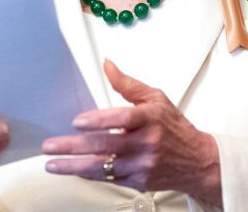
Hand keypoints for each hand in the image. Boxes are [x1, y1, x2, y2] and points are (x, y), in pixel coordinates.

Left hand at [42, 60, 221, 205]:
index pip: (122, 119)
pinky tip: (72, 169)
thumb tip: (107, 65)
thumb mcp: (155, 98)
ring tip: (53, 164)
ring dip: (74, 166)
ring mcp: (141, 165)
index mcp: (149, 118)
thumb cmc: (173, 127)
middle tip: (50, 145)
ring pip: (103, 166)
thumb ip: (128, 84)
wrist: (196, 161)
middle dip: (73, 146)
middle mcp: (145, 143)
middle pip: (105, 145)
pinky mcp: (138, 181)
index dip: (98, 121)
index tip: (77, 122)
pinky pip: (108, 178)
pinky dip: (88, 174)